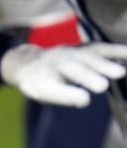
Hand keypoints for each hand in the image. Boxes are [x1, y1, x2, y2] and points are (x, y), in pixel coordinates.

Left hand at [0, 43, 126, 107]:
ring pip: (89, 59)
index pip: (57, 89)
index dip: (71, 95)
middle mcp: (58, 64)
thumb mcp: (46, 94)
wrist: (30, 62)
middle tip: (102, 86)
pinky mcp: (85, 48)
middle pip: (75, 71)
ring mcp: (72, 53)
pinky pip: (101, 49)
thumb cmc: (41, 84)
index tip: (85, 100)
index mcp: (45, 80)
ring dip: (104, 65)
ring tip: (121, 73)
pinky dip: (116, 51)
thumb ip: (64, 96)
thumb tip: (85, 99)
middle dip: (88, 77)